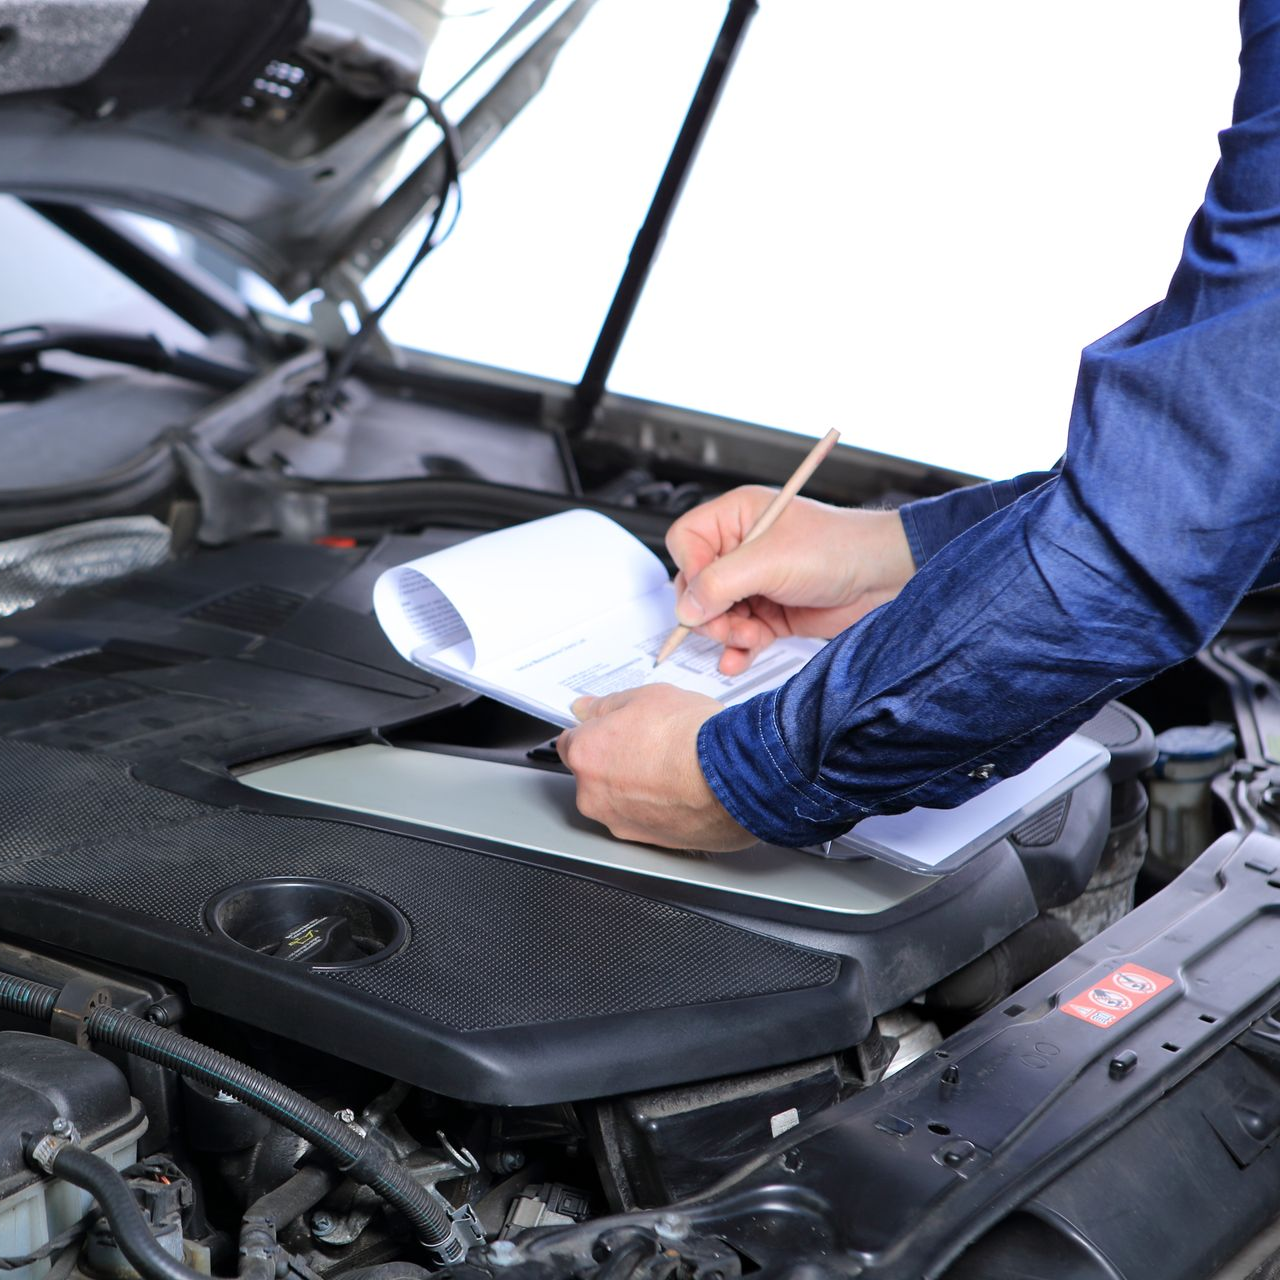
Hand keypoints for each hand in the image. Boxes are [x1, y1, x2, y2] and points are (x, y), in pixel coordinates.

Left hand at [556, 685, 755, 851]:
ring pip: (621, 802)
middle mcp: (595, 796)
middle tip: (651, 745)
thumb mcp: (647, 696)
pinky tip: (684, 790)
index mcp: (586, 755)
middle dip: (616, 762)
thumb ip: (607, 705)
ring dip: (639, 788)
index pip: (570, 743)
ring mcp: (622, 823)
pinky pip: (648, 821)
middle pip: (594, 776)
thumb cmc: (693, 737)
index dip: (594, 733)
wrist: (735, 776)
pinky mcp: (652, 843)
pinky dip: (661, 808)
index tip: (610, 729)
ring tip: (674, 768)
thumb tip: (587, 708)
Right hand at [666, 487, 915, 673]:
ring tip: (750, 637)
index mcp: (735, 518)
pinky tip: (739, 659)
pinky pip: (738, 635)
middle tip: (730, 625)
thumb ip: (720, 584)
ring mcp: (754, 583)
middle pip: (695, 586)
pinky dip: (737, 649)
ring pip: (715, 616)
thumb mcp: (770, 561)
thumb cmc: (839, 547)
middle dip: (710, 613)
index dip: (690, 572)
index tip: (706, 596)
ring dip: (727, 634)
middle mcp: (740, 549)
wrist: (884, 578)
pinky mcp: (769, 613)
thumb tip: (686, 609)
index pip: (686, 543)